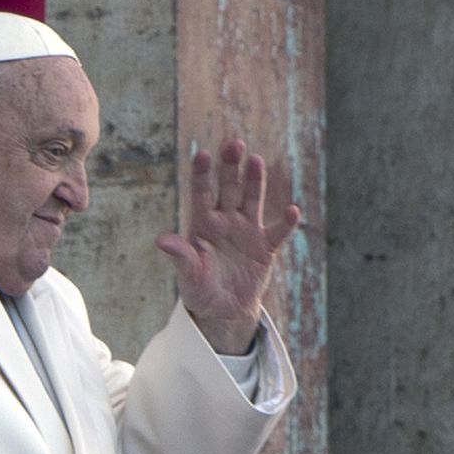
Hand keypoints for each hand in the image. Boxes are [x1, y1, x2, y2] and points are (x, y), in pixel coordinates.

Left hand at [155, 138, 300, 353]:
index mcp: (203, 224)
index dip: (203, 173)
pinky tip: (293, 211)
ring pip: (252, 200)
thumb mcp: (188, 275)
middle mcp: (226, 221)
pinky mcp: (266, 248)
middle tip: (235, 143)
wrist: (223, 310)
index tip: (203, 154)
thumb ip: (180, 256)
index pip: (202, 192)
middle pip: (229, 188)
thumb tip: (161, 240)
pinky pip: (278, 232)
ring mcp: (247, 231)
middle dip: (231, 166)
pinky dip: (287, 223)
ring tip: (256, 160)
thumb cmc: (200, 290)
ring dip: (255, 181)